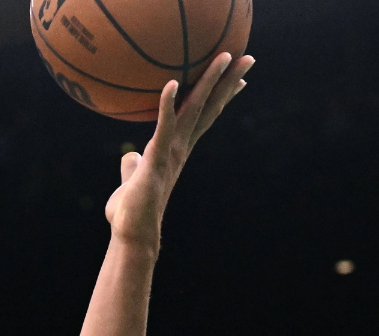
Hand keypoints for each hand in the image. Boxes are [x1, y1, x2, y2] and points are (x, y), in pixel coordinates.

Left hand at [105, 51, 254, 248]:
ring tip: (224, 57)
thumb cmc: (131, 212)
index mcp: (175, 150)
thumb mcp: (132, 182)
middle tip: (248, 58)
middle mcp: (179, 147)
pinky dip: (166, 105)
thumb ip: (133, 167)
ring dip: (209, 82)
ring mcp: (171, 152)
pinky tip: (171, 84)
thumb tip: (130, 156)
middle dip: (228, 82)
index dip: (219, 97)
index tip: (236, 80)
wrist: (132, 234)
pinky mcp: (157, 158)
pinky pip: (163, 127)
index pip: (202, 117)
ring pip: (194, 109)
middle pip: (208, 107)